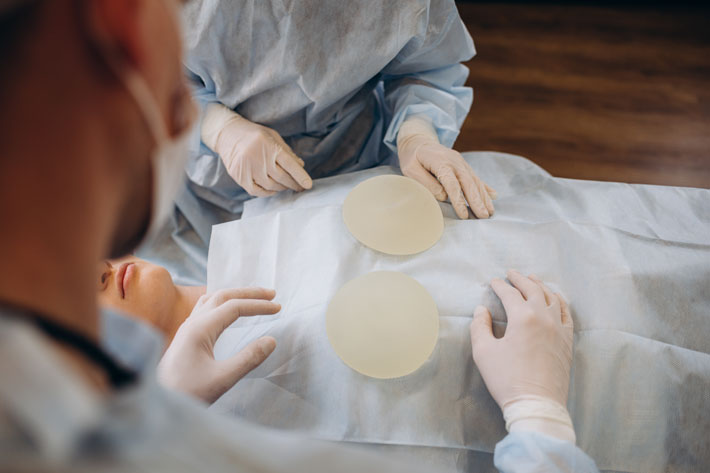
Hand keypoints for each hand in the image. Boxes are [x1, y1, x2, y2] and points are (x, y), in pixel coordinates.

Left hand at [157, 287, 280, 403]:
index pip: (234, 307)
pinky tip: (228, 311)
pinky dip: (222, 302)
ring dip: (235, 295)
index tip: (279, 308)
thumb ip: (248, 358)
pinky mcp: (185, 336)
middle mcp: (192, 322)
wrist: (155, 402)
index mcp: (200, 328)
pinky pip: (205, 308)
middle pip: (223, 296)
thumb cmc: (187, 393)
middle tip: (272, 294)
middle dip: (249, 293)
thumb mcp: (222, 379)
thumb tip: (272, 340)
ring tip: (253, 298)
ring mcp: (186, 328)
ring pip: (212, 299)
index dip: (258, 305)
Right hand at [201, 103, 312, 196]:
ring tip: (286, 186)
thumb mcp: (273, 136)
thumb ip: (287, 152)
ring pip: (271, 185)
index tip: (308, 185)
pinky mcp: (239, 176)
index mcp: (269, 145)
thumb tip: (300, 166)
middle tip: (300, 187)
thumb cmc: (254, 134)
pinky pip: (256, 191)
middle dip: (293, 184)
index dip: (300, 176)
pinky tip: (273, 189)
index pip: (289, 164)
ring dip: (281, 188)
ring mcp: (247, 168)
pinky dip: (267, 192)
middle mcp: (258, 157)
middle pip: (281, 177)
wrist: (227, 134)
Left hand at [397, 117, 495, 219]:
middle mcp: (454, 161)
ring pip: (474, 180)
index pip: (452, 184)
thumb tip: (444, 196)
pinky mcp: (463, 164)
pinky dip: (484, 187)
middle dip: (477, 201)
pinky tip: (493, 196)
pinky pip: (475, 177)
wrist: (418, 141)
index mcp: (440, 162)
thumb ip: (426, 183)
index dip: (458, 200)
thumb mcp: (411, 170)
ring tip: (490, 212)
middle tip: (484, 216)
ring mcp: (460, 162)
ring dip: (483, 197)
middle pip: (468, 183)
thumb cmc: (412, 158)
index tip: (464, 215)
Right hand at [470, 270, 575, 441]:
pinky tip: (555, 300)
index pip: (510, 294)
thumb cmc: (507, 379)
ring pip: (552, 298)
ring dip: (541, 286)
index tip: (493, 281)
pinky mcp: (567, 341)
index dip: (500, 286)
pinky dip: (560, 302)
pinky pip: (567, 314)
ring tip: (533, 279)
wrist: (536, 404)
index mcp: (523, 317)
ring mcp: (559, 329)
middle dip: (521, 279)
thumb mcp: (483, 352)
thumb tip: (481, 311)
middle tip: (512, 273)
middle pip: (533, 289)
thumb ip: (480, 327)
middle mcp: (544, 317)